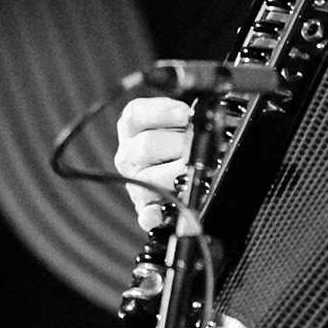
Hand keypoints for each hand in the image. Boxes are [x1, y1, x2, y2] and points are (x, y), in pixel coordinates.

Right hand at [114, 97, 193, 231]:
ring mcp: (135, 182)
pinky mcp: (145, 208)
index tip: (186, 114)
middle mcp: (129, 154)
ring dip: (174, 175)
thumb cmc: (177, 139)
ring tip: (192, 171)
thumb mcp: (176, 120)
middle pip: (146, 146)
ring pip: (148, 178)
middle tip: (198, 146)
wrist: (174, 167)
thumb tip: (194, 116)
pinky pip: (144, 214)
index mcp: (132, 128)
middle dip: (178, 144)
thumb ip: (182, 116)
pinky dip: (152, 215)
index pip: (135, 114)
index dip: (162, 112)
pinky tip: (160, 213)